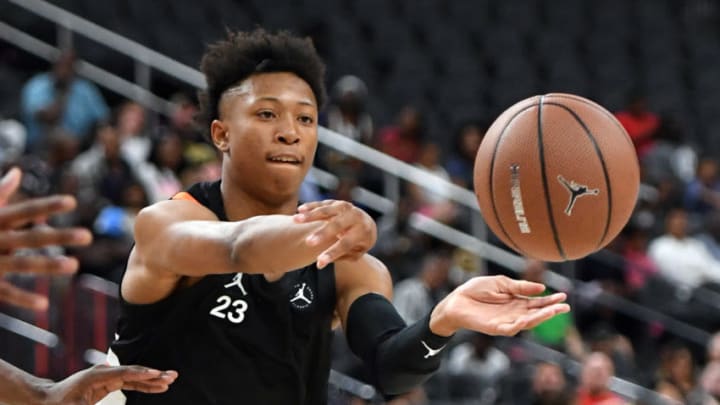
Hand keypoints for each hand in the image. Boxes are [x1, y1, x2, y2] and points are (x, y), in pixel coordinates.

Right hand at [0, 168, 91, 309]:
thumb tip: (17, 171)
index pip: (25, 211)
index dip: (48, 206)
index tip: (72, 202)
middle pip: (31, 238)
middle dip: (59, 237)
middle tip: (88, 236)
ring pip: (22, 265)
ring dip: (48, 266)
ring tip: (74, 266)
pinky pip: (4, 292)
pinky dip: (22, 299)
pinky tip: (43, 304)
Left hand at [37, 364, 177, 404]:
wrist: (45, 401)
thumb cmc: (58, 404)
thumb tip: (106, 388)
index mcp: (97, 375)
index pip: (125, 373)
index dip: (143, 374)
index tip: (158, 374)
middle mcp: (104, 372)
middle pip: (134, 372)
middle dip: (154, 375)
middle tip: (173, 375)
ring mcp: (107, 377)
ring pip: (134, 377)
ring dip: (152, 380)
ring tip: (170, 380)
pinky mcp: (107, 383)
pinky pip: (129, 383)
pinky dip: (142, 385)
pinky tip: (155, 387)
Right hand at [294, 200, 376, 268]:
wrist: (367, 224)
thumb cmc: (358, 243)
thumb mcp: (356, 252)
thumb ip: (340, 257)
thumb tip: (319, 264)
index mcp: (363, 232)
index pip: (346, 244)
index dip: (332, 253)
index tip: (319, 262)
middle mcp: (356, 217)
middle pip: (337, 225)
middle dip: (322, 233)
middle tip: (308, 242)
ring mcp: (346, 208)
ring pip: (328, 210)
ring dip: (311, 215)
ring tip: (295, 220)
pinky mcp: (337, 203)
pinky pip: (323, 203)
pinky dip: (311, 206)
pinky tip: (299, 210)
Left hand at [429, 275, 569, 336]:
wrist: (455, 300)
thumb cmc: (475, 290)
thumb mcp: (501, 283)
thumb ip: (519, 287)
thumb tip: (541, 288)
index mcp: (515, 301)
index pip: (536, 302)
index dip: (550, 300)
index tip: (563, 296)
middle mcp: (513, 313)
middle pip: (536, 313)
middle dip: (551, 310)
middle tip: (565, 306)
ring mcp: (505, 321)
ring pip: (527, 322)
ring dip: (540, 317)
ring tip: (552, 311)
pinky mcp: (495, 328)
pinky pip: (510, 328)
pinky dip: (519, 325)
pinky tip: (527, 319)